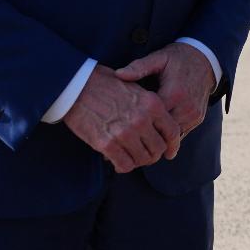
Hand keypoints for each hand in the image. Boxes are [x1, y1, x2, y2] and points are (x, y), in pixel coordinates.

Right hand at [63, 66, 177, 171]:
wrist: (76, 84)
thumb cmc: (104, 83)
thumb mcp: (135, 87)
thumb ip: (149, 106)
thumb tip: (159, 125)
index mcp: (152, 104)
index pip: (173, 132)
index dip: (173, 145)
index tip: (169, 152)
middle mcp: (142, 120)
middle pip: (158, 148)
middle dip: (153, 154)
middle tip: (145, 154)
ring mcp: (124, 133)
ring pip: (142, 159)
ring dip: (138, 161)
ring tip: (131, 156)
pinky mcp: (106, 144)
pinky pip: (124, 165)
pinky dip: (123, 166)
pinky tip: (118, 161)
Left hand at [116, 42, 215, 156]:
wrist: (205, 59)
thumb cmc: (177, 58)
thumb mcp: (158, 58)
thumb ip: (139, 67)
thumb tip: (118, 74)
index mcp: (174, 93)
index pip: (152, 117)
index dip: (135, 125)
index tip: (120, 131)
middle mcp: (186, 107)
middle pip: (162, 131)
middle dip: (145, 137)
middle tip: (126, 146)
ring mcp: (193, 114)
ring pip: (172, 135)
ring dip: (157, 139)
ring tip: (138, 146)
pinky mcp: (198, 118)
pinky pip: (181, 132)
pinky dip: (168, 135)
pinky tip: (154, 138)